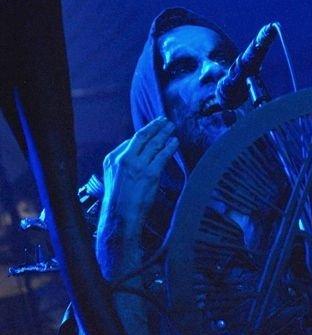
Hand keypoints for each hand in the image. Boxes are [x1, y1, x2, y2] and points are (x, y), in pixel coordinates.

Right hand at [100, 116, 178, 232]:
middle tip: (164, 119)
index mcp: (113, 158)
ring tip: (171, 127)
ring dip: (164, 133)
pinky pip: (162, 155)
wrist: (119, 215)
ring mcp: (137, 165)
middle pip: (142, 136)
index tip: (153, 127)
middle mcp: (124, 158)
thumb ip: (123, 163)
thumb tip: (137, 153)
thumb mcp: (113, 176)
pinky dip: (169, 146)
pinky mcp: (149, 174)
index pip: (131, 141)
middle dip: (154, 126)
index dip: (145, 132)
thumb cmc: (118, 199)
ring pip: (153, 144)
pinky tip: (175, 141)